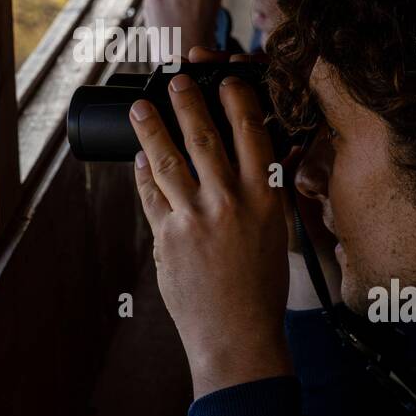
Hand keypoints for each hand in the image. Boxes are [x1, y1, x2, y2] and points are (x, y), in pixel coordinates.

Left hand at [130, 69, 291, 398]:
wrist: (238, 336)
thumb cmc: (262, 287)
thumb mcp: (277, 233)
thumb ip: (268, 192)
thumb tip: (266, 155)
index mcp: (264, 198)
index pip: (250, 134)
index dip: (236, 100)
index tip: (227, 79)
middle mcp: (229, 203)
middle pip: (203, 138)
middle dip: (186, 103)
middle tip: (176, 80)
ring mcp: (194, 219)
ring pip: (167, 161)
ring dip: (151, 130)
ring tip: (141, 108)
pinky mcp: (167, 239)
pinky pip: (151, 196)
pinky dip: (142, 174)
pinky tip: (138, 160)